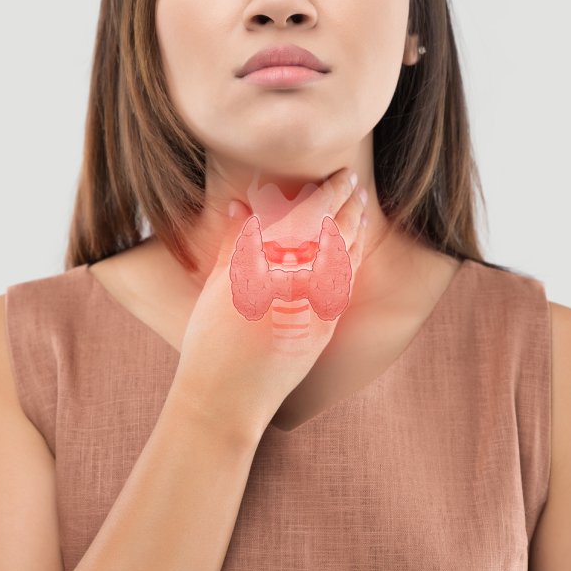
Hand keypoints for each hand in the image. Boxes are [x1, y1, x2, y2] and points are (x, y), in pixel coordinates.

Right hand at [171, 167, 367, 437]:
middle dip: (350, 205)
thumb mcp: (217, 284)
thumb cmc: (211, 340)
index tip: (342, 173)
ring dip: (356, 229)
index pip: (313, 215)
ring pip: (348, 258)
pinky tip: (352, 249)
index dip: (332, 191)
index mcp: (272, 264)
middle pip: (338, 232)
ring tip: (360, 208)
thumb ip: (236, 241)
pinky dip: (352, 259)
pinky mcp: (326, 328)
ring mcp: (319, 306)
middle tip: (356, 184)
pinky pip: (346, 283)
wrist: (227, 397)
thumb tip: (242, 204)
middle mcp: (302, 281)